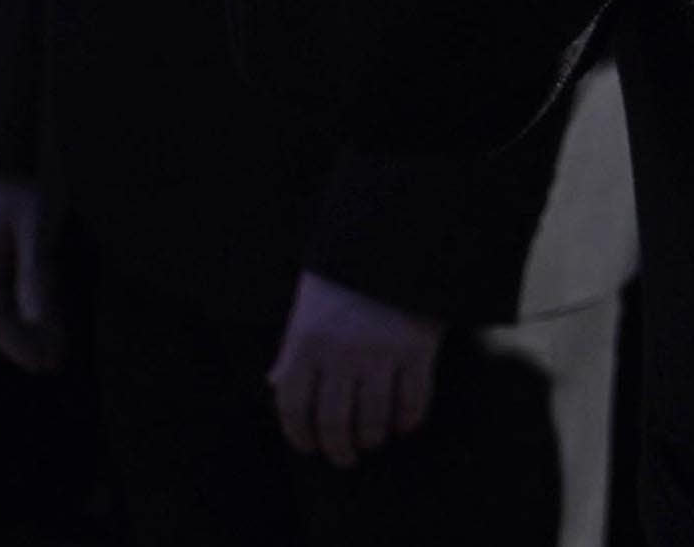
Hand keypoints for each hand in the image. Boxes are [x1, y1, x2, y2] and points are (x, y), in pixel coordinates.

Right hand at [0, 176, 58, 373]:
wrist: (20, 147)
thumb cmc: (29, 186)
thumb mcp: (37, 230)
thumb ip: (37, 274)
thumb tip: (44, 321)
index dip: (20, 344)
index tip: (46, 364)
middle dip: (24, 342)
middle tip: (53, 365)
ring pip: (4, 305)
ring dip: (27, 328)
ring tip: (53, 350)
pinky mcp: (1, 251)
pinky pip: (11, 290)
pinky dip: (28, 308)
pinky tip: (46, 318)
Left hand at [267, 270, 439, 466]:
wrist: (399, 236)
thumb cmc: (347, 272)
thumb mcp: (308, 304)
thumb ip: (292, 347)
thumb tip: (275, 383)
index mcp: (306, 343)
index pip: (293, 408)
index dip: (300, 436)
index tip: (309, 447)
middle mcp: (341, 354)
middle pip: (334, 422)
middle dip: (339, 449)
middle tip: (345, 458)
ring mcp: (381, 353)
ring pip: (374, 418)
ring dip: (373, 438)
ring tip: (373, 441)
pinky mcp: (419, 349)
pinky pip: (414, 399)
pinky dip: (409, 419)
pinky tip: (405, 423)